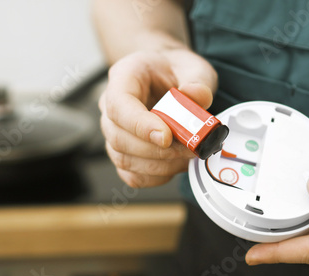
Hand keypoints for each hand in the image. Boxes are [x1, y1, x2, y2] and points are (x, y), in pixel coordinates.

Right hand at [99, 48, 216, 186]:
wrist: (167, 76)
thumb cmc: (174, 70)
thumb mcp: (193, 66)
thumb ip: (197, 81)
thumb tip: (196, 97)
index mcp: (123, 77)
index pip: (119, 106)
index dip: (141, 125)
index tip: (167, 136)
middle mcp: (110, 106)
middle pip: (119, 138)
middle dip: (158, 150)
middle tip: (190, 148)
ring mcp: (114, 132)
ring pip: (124, 160)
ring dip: (160, 165)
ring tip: (188, 155)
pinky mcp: (124, 153)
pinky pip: (132, 175)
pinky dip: (156, 176)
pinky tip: (176, 164)